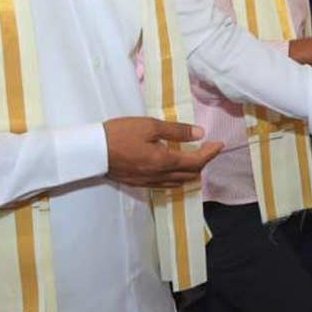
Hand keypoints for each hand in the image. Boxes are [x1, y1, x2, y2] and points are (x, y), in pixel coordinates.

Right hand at [103, 117, 223, 188]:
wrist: (92, 150)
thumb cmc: (120, 133)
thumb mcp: (150, 126)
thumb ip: (177, 131)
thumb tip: (200, 134)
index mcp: (164, 161)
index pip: (196, 161)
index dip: (210, 153)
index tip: (219, 144)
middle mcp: (159, 176)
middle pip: (190, 174)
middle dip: (203, 162)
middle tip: (208, 149)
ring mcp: (148, 182)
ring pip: (178, 182)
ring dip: (191, 172)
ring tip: (195, 159)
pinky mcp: (139, 184)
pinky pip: (166, 185)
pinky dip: (177, 178)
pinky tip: (175, 171)